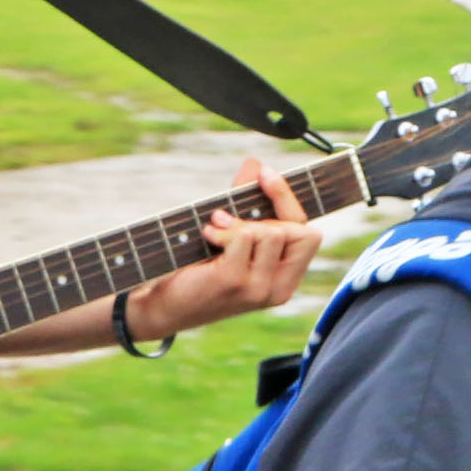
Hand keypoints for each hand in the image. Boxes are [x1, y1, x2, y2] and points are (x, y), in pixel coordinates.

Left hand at [133, 158, 321, 339]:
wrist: (161, 306)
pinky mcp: (235, 282)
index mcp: (284, 280)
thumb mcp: (229, 236)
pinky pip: (244, 237)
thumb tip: (256, 164)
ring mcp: (259, 289)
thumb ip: (245, 203)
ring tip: (215, 232)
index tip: (266, 174)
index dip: (289, 200)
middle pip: (299, 231)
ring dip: (239, 223)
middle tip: (229, 219)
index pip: (309, 234)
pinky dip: (224, 229)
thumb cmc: (196, 270)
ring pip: (272, 232)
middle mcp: (278, 289)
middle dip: (266, 215)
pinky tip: (208, 236)